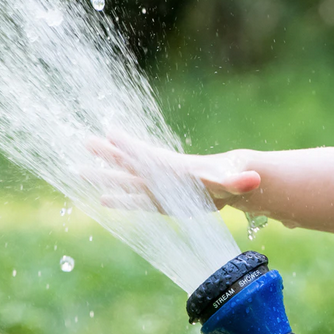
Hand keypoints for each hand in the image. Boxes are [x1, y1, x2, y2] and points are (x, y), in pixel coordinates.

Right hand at [84, 131, 260, 209]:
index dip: (130, 144)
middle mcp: (160, 175)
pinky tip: (102, 200)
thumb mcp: (233, 180)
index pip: (148, 154)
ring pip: (124, 180)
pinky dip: (119, 200)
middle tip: (83, 140)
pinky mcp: (159, 201)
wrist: (228, 182)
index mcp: (173, 167)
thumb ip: (240, 181)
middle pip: (128, 162)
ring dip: (103, 175)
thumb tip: (255, 178)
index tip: (110, 132)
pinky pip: (133, 200)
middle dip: (106, 153)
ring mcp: (156, 187)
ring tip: (78, 170)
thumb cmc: (228, 178)